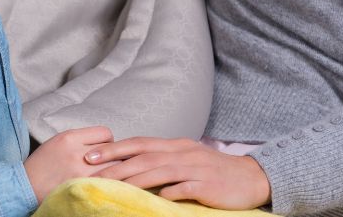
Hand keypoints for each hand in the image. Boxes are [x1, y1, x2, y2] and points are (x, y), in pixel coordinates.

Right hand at [24, 126, 117, 202]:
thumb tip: (104, 142)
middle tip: (108, 163)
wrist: (26, 186)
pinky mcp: (82, 188)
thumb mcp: (57, 142)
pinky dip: (109, 182)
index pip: (105, 133)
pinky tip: (105, 184)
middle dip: (113, 156)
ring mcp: (81, 172)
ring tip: (107, 174)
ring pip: (114, 167)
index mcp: (69, 137)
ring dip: (114, 170)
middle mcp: (76, 152)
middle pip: (112, 150)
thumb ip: (80, 139)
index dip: (108, 141)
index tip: (105, 149)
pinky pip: (107, 182)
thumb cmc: (42, 164)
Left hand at [85, 137, 271, 209]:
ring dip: (135, 179)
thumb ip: (163, 161)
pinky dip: (170, 191)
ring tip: (115, 187)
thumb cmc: (214, 171)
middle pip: (144, 157)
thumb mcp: (187, 159)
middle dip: (116, 164)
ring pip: (160, 171)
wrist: (251, 177)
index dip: (114, 148)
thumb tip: (133, 167)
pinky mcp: (207, 184)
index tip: (91, 156)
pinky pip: (185, 187)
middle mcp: (183, 153)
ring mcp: (195, 168)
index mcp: (175, 145)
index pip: (139, 143)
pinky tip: (157, 198)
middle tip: (92, 172)